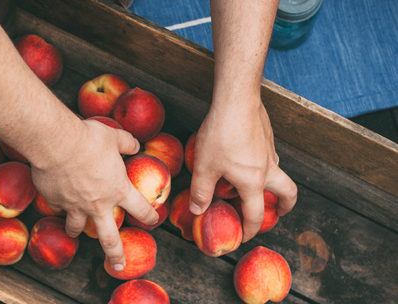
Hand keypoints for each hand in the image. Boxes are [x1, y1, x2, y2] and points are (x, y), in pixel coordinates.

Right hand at [30, 119, 158, 269]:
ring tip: (74, 233)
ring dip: (77, 231)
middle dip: (116, 254)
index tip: (153, 221)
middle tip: (119, 265)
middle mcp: (98, 204)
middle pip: (109, 238)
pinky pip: (57, 208)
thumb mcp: (114, 136)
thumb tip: (135, 144)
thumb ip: (126, 143)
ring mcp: (75, 206)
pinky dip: (58, 205)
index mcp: (118, 189)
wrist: (56, 143)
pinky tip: (56, 200)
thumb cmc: (89, 139)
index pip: (140, 208)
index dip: (149, 216)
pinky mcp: (54, 201)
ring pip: (77, 227)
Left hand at [189, 94, 296, 241]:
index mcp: (253, 182)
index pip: (255, 215)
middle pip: (288, 193)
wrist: (236, 100)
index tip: (243, 237)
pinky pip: (269, 156)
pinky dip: (262, 164)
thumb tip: (197, 210)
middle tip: (278, 212)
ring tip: (256, 184)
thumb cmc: (220, 135)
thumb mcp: (205, 167)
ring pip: (278, 172)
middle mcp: (268, 169)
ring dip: (272, 183)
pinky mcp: (267, 136)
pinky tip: (244, 157)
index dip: (249, 230)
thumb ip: (201, 192)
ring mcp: (270, 151)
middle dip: (285, 207)